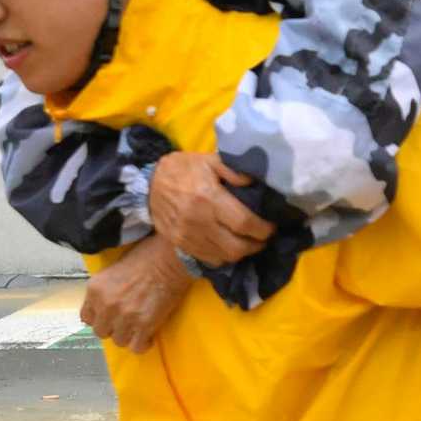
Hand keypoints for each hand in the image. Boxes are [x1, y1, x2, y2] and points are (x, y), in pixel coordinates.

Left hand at [79, 236, 190, 351]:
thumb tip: (108, 304)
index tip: (109, 317)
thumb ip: (106, 290)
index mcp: (95, 289)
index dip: (100, 318)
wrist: (169, 258)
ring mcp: (125, 317)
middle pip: (101, 332)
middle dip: (113, 328)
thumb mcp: (114, 269)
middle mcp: (106, 305)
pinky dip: (143, 344)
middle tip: (126, 322)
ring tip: (139, 328)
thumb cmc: (146, 256)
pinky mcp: (144, 325)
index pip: (87, 317)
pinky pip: (137, 347)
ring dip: (129, 336)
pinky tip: (149, 336)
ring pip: (119, 341)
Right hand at [149, 151, 272, 265]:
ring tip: (250, 242)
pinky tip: (230, 246)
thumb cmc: (184, 169)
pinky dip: (224, 256)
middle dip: (256, 245)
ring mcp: (187, 236)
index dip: (263, 229)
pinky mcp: (181, 245)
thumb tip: (255, 183)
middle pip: (236, 247)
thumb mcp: (209, 160)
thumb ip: (234, 170)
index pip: (243, 222)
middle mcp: (198, 221)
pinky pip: (209, 259)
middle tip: (263, 237)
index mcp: (208, 197)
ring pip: (224, 256)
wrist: (149, 184)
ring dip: (242, 253)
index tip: (271, 226)